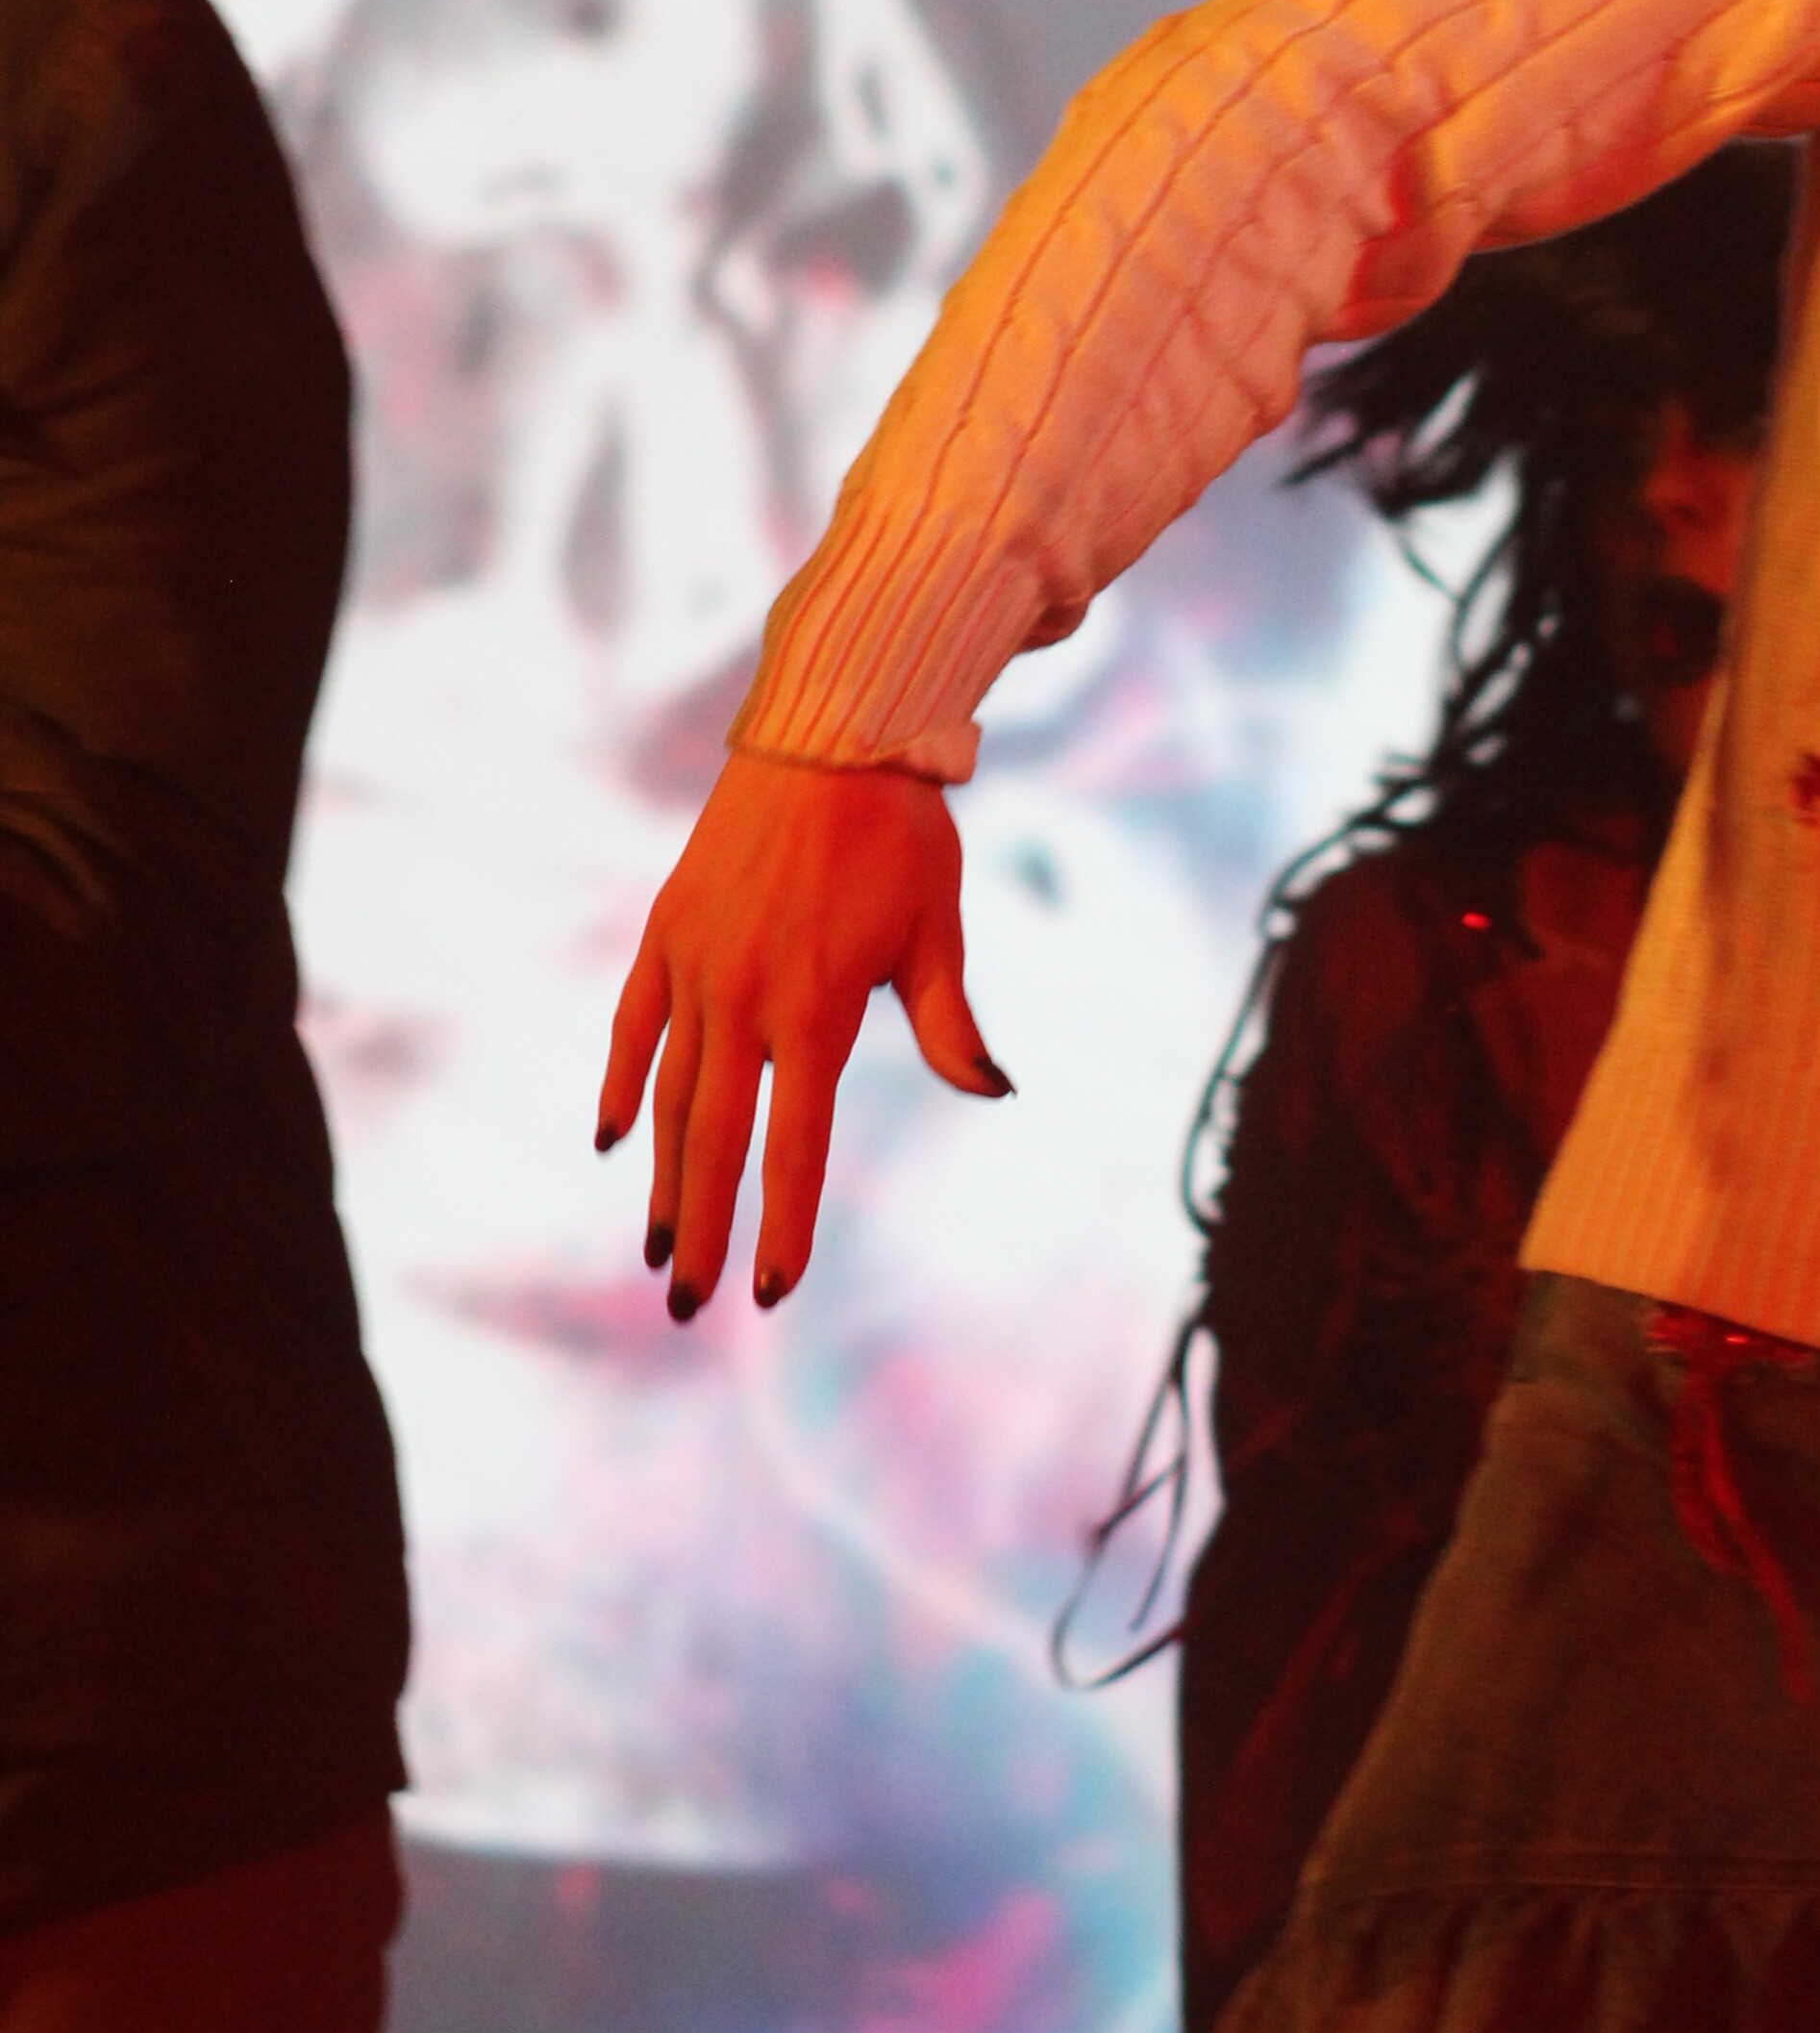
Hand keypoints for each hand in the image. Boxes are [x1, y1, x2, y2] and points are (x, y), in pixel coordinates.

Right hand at [595, 751, 1007, 1317]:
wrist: (830, 730)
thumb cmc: (901, 834)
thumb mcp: (936, 931)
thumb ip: (949, 1022)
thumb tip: (993, 1089)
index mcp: (816, 1011)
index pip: (794, 1146)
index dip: (782, 1224)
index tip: (771, 1290)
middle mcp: (744, 999)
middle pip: (716, 1141)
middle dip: (703, 1228)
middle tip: (689, 1302)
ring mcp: (696, 966)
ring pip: (669, 1095)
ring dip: (663, 1176)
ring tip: (659, 1244)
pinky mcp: (667, 932)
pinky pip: (635, 1024)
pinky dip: (622, 1083)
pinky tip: (614, 1141)